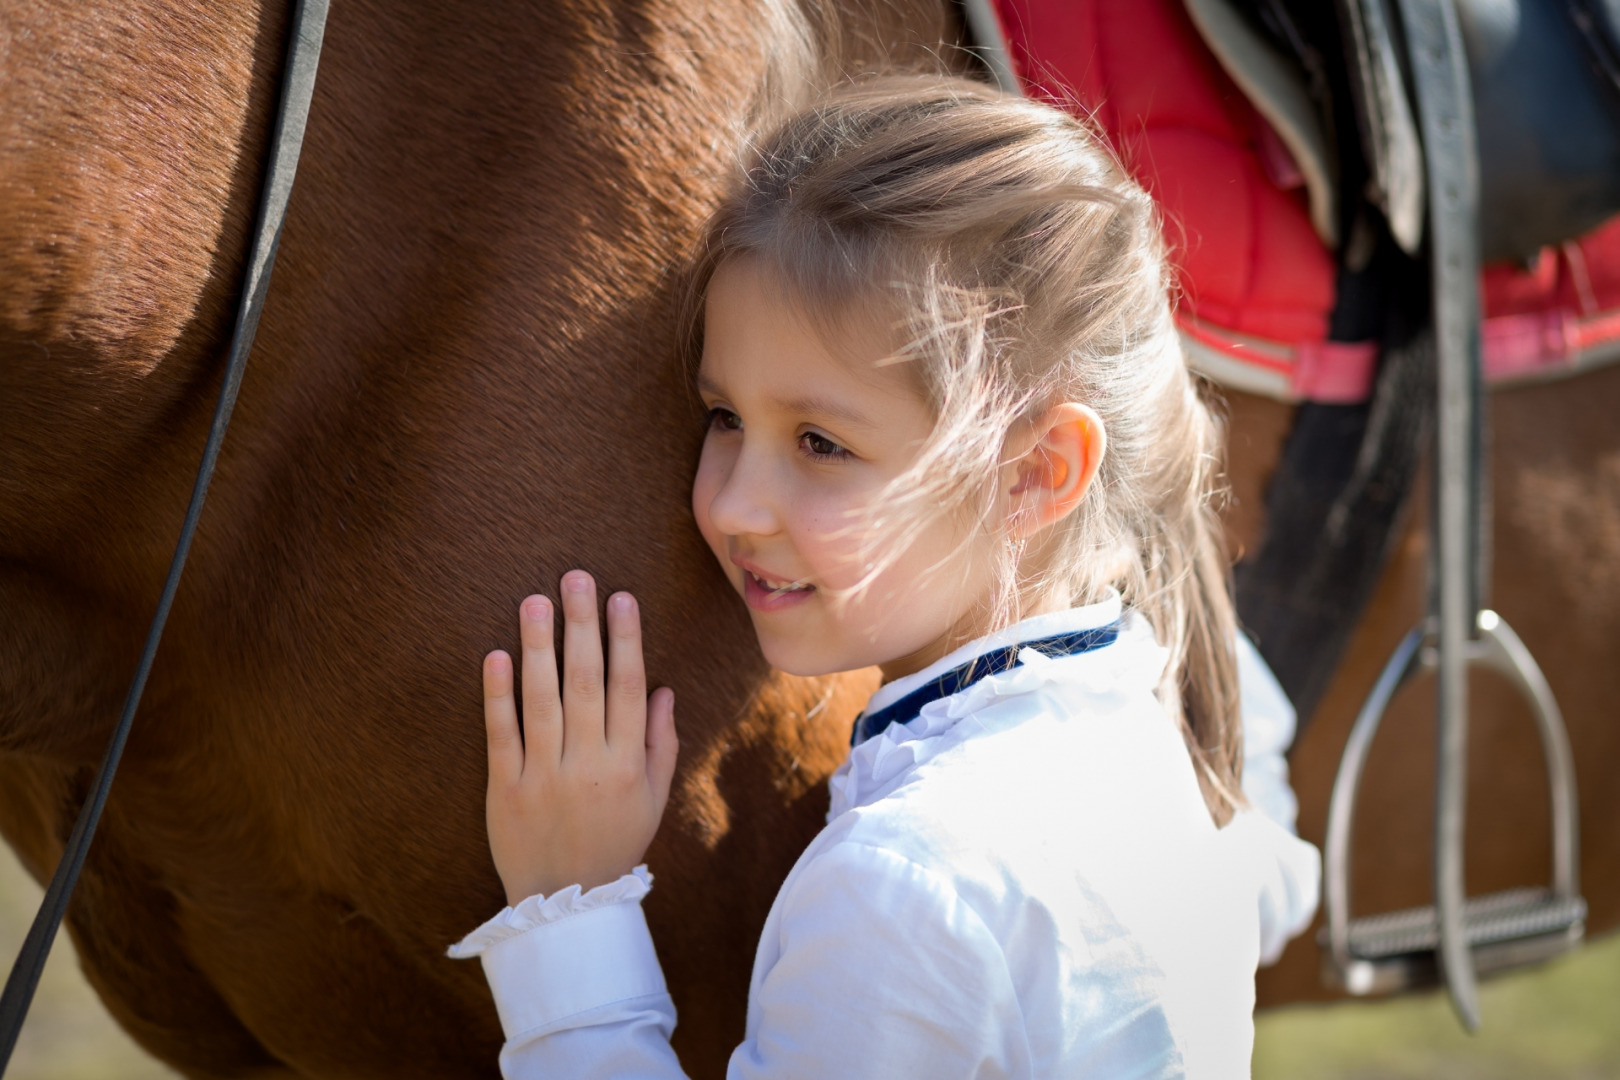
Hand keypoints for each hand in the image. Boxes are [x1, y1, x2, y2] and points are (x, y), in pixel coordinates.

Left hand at [482, 570, 677, 906]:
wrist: (565, 905)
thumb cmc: (615, 843)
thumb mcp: (653, 799)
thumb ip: (660, 744)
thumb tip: (661, 688)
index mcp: (627, 765)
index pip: (628, 689)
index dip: (626, 640)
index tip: (621, 598)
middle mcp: (587, 765)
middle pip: (586, 683)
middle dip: (582, 626)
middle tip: (577, 578)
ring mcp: (544, 776)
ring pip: (542, 700)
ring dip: (539, 646)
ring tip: (535, 600)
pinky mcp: (504, 789)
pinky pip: (501, 735)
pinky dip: (498, 695)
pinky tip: (497, 655)